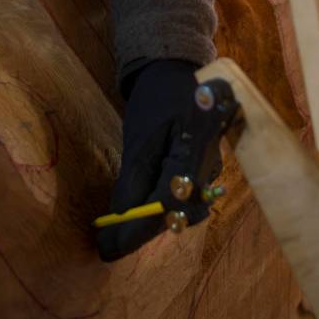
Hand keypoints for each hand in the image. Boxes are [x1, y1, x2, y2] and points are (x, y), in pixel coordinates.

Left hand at [96, 59, 214, 261]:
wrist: (176, 69)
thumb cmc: (156, 98)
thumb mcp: (139, 135)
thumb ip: (132, 179)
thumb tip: (118, 220)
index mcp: (194, 151)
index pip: (167, 204)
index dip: (136, 230)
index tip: (107, 248)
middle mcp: (209, 166)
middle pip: (177, 214)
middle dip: (142, 229)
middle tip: (108, 239)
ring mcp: (210, 169)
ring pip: (181, 209)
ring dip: (150, 219)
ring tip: (119, 225)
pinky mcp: (204, 170)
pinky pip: (184, 198)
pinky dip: (159, 206)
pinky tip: (139, 206)